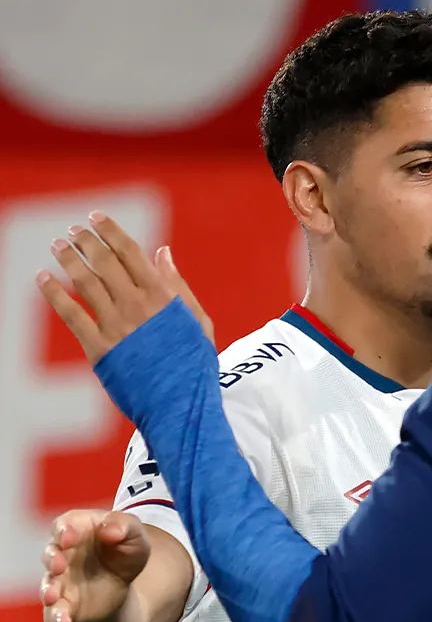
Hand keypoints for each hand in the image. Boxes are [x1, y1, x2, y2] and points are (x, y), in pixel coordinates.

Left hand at [35, 213, 213, 363]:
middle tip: (74, 230)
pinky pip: (71, 314)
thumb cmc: (194, 365)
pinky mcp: (99, 348)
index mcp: (162, 297)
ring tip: (57, 246)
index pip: (130, 252)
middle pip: (103, 262)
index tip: (96, 217)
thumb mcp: (198, 321)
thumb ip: (178, 285)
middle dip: (86, 241)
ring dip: (68, 259)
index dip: (110, 230)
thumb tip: (162, 252)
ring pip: (84, 282)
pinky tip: (43, 278)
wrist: (180, 405)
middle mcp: (136, 306)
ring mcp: (116, 327)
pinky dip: (54, 293)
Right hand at [41, 510, 151, 621]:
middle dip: (53, 559)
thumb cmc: (125, 550)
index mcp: (78, 530)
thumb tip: (109, 530)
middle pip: (52, 553)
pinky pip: (58, 610)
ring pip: (49, 583)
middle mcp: (64, 554)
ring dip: (49, 590)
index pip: (65, 525)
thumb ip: (125, 525)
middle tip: (58, 565)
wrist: (124, 584)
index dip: (64, 530)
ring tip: (53, 597)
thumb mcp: (134, 534)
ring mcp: (62, 579)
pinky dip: (58, 617)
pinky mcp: (66, 603)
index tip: (69, 537)